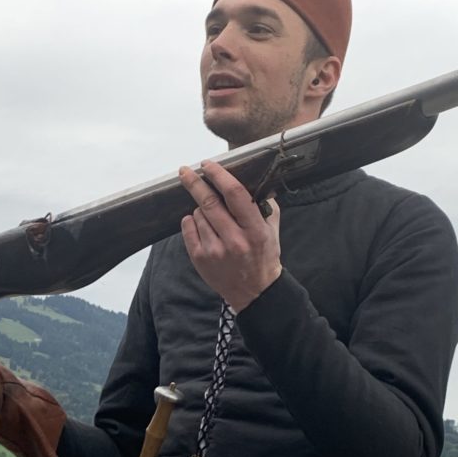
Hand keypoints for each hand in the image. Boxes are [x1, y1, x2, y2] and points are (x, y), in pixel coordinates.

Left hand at [179, 160, 281, 312]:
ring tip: (213, 218)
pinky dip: (191, 221)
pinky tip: (201, 225)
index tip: (208, 164)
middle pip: (208, 202)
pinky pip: (188, 228)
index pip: (235, 194)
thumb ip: (265, 205)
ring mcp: (215, 251)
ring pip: (198, 214)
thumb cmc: (264, 257)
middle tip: (185, 171)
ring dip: (201, 209)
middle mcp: (234, 240)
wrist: (255, 292)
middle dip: (194, 183)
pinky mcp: (200, 259)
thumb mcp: (272, 230)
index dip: (219, 175)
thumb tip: (256, 180)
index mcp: (255, 230)